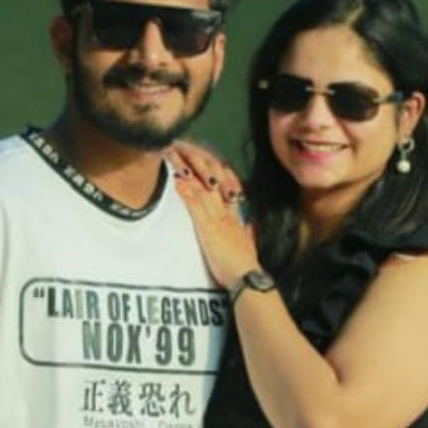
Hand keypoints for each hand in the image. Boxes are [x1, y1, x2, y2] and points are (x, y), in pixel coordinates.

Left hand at [168, 145, 260, 291]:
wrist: (246, 277)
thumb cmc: (245, 264)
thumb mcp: (250, 243)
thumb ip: (248, 231)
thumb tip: (250, 223)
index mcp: (236, 217)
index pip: (228, 188)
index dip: (218, 173)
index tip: (210, 161)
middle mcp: (227, 214)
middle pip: (213, 185)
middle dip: (201, 167)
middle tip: (189, 151)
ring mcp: (217, 220)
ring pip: (203, 192)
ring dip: (190, 175)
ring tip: (178, 161)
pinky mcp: (208, 229)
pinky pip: (195, 207)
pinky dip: (186, 193)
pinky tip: (178, 182)